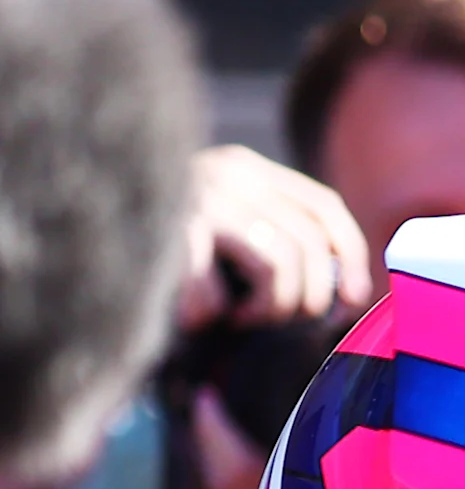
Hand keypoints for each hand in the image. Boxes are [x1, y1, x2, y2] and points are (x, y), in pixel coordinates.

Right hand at [174, 145, 370, 330]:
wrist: (88, 241)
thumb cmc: (172, 251)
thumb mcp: (230, 229)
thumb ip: (278, 239)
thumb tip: (347, 290)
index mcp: (247, 169)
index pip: (323, 206)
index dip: (351, 256)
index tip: (352, 300)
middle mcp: (227, 174)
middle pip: (309, 241)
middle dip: (310, 295)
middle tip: (282, 319)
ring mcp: (197, 199)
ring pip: (279, 261)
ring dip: (272, 306)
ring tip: (246, 318)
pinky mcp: (169, 233)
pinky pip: (219, 288)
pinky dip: (217, 313)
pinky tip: (204, 316)